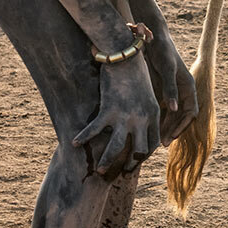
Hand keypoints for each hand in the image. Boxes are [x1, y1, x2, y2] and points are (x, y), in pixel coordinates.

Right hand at [74, 54, 159, 178]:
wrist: (125, 54)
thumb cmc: (135, 70)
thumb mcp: (146, 91)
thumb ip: (145, 108)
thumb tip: (139, 122)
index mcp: (154, 113)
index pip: (152, 143)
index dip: (145, 155)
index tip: (136, 160)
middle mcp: (142, 118)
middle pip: (139, 151)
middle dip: (130, 165)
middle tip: (122, 172)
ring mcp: (126, 115)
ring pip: (117, 147)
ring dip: (108, 161)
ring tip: (100, 171)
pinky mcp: (109, 109)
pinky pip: (95, 130)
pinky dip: (83, 137)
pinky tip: (74, 143)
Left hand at [144, 32, 198, 145]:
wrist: (154, 39)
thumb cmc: (163, 52)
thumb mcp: (167, 70)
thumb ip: (170, 89)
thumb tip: (174, 109)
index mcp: (189, 88)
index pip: (190, 113)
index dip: (182, 126)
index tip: (171, 137)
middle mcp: (183, 92)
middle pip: (181, 117)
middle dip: (172, 130)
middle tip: (161, 143)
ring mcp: (173, 92)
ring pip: (172, 115)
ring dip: (165, 127)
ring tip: (154, 140)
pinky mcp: (163, 90)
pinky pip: (163, 109)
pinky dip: (158, 119)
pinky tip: (148, 127)